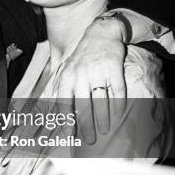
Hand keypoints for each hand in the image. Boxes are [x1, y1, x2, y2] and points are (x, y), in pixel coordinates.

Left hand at [55, 17, 127, 142]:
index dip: (66, 120)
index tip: (69, 135)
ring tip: (103, 130)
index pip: (65, 102)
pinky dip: (118, 103)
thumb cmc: (81, 58)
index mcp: (67, 77)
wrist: (100, 33)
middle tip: (89, 140)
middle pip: (83, 105)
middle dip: (86, 124)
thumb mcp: (66, 69)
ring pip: (100, 100)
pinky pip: (117, 89)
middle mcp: (81, 75)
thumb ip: (61, 89)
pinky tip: (119, 114)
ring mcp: (98, 72)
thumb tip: (55, 112)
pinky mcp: (114, 68)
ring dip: (102, 117)